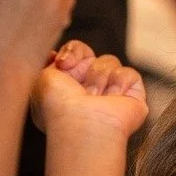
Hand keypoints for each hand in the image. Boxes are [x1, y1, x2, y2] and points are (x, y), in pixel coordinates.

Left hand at [31, 41, 149, 140]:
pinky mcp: (133, 96)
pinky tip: (112, 98)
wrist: (81, 123)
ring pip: (110, 61)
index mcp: (68, 84)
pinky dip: (118, 83)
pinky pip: (129, 73)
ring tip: (94, 97)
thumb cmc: (57, 107)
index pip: (77, 52)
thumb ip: (50, 62)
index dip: (72, 51)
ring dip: (99, 78)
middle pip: (93, 56)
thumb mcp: (42, 77)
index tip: (63, 63)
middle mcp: (90, 87)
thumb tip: (54, 54)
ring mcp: (112, 91)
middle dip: (84, 68)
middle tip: (78, 87)